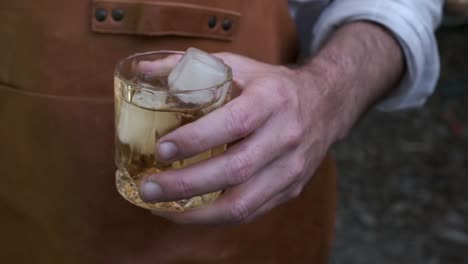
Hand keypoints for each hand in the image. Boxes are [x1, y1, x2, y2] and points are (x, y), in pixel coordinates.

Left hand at [139, 22, 403, 224]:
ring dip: (198, 213)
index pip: (234, 123)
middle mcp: (286, 136)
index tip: (161, 150)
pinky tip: (189, 212)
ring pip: (244, 203)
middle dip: (186, 185)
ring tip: (162, 208)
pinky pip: (251, 213)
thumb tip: (143, 74)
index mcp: (273, 100)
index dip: (196, 140)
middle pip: (235, 170)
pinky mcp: (291, 189)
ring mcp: (292, 168)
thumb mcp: (239, 66)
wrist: (325, 104)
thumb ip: (190, 67)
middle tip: (149, 187)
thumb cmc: (272, 86)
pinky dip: (216, 218)